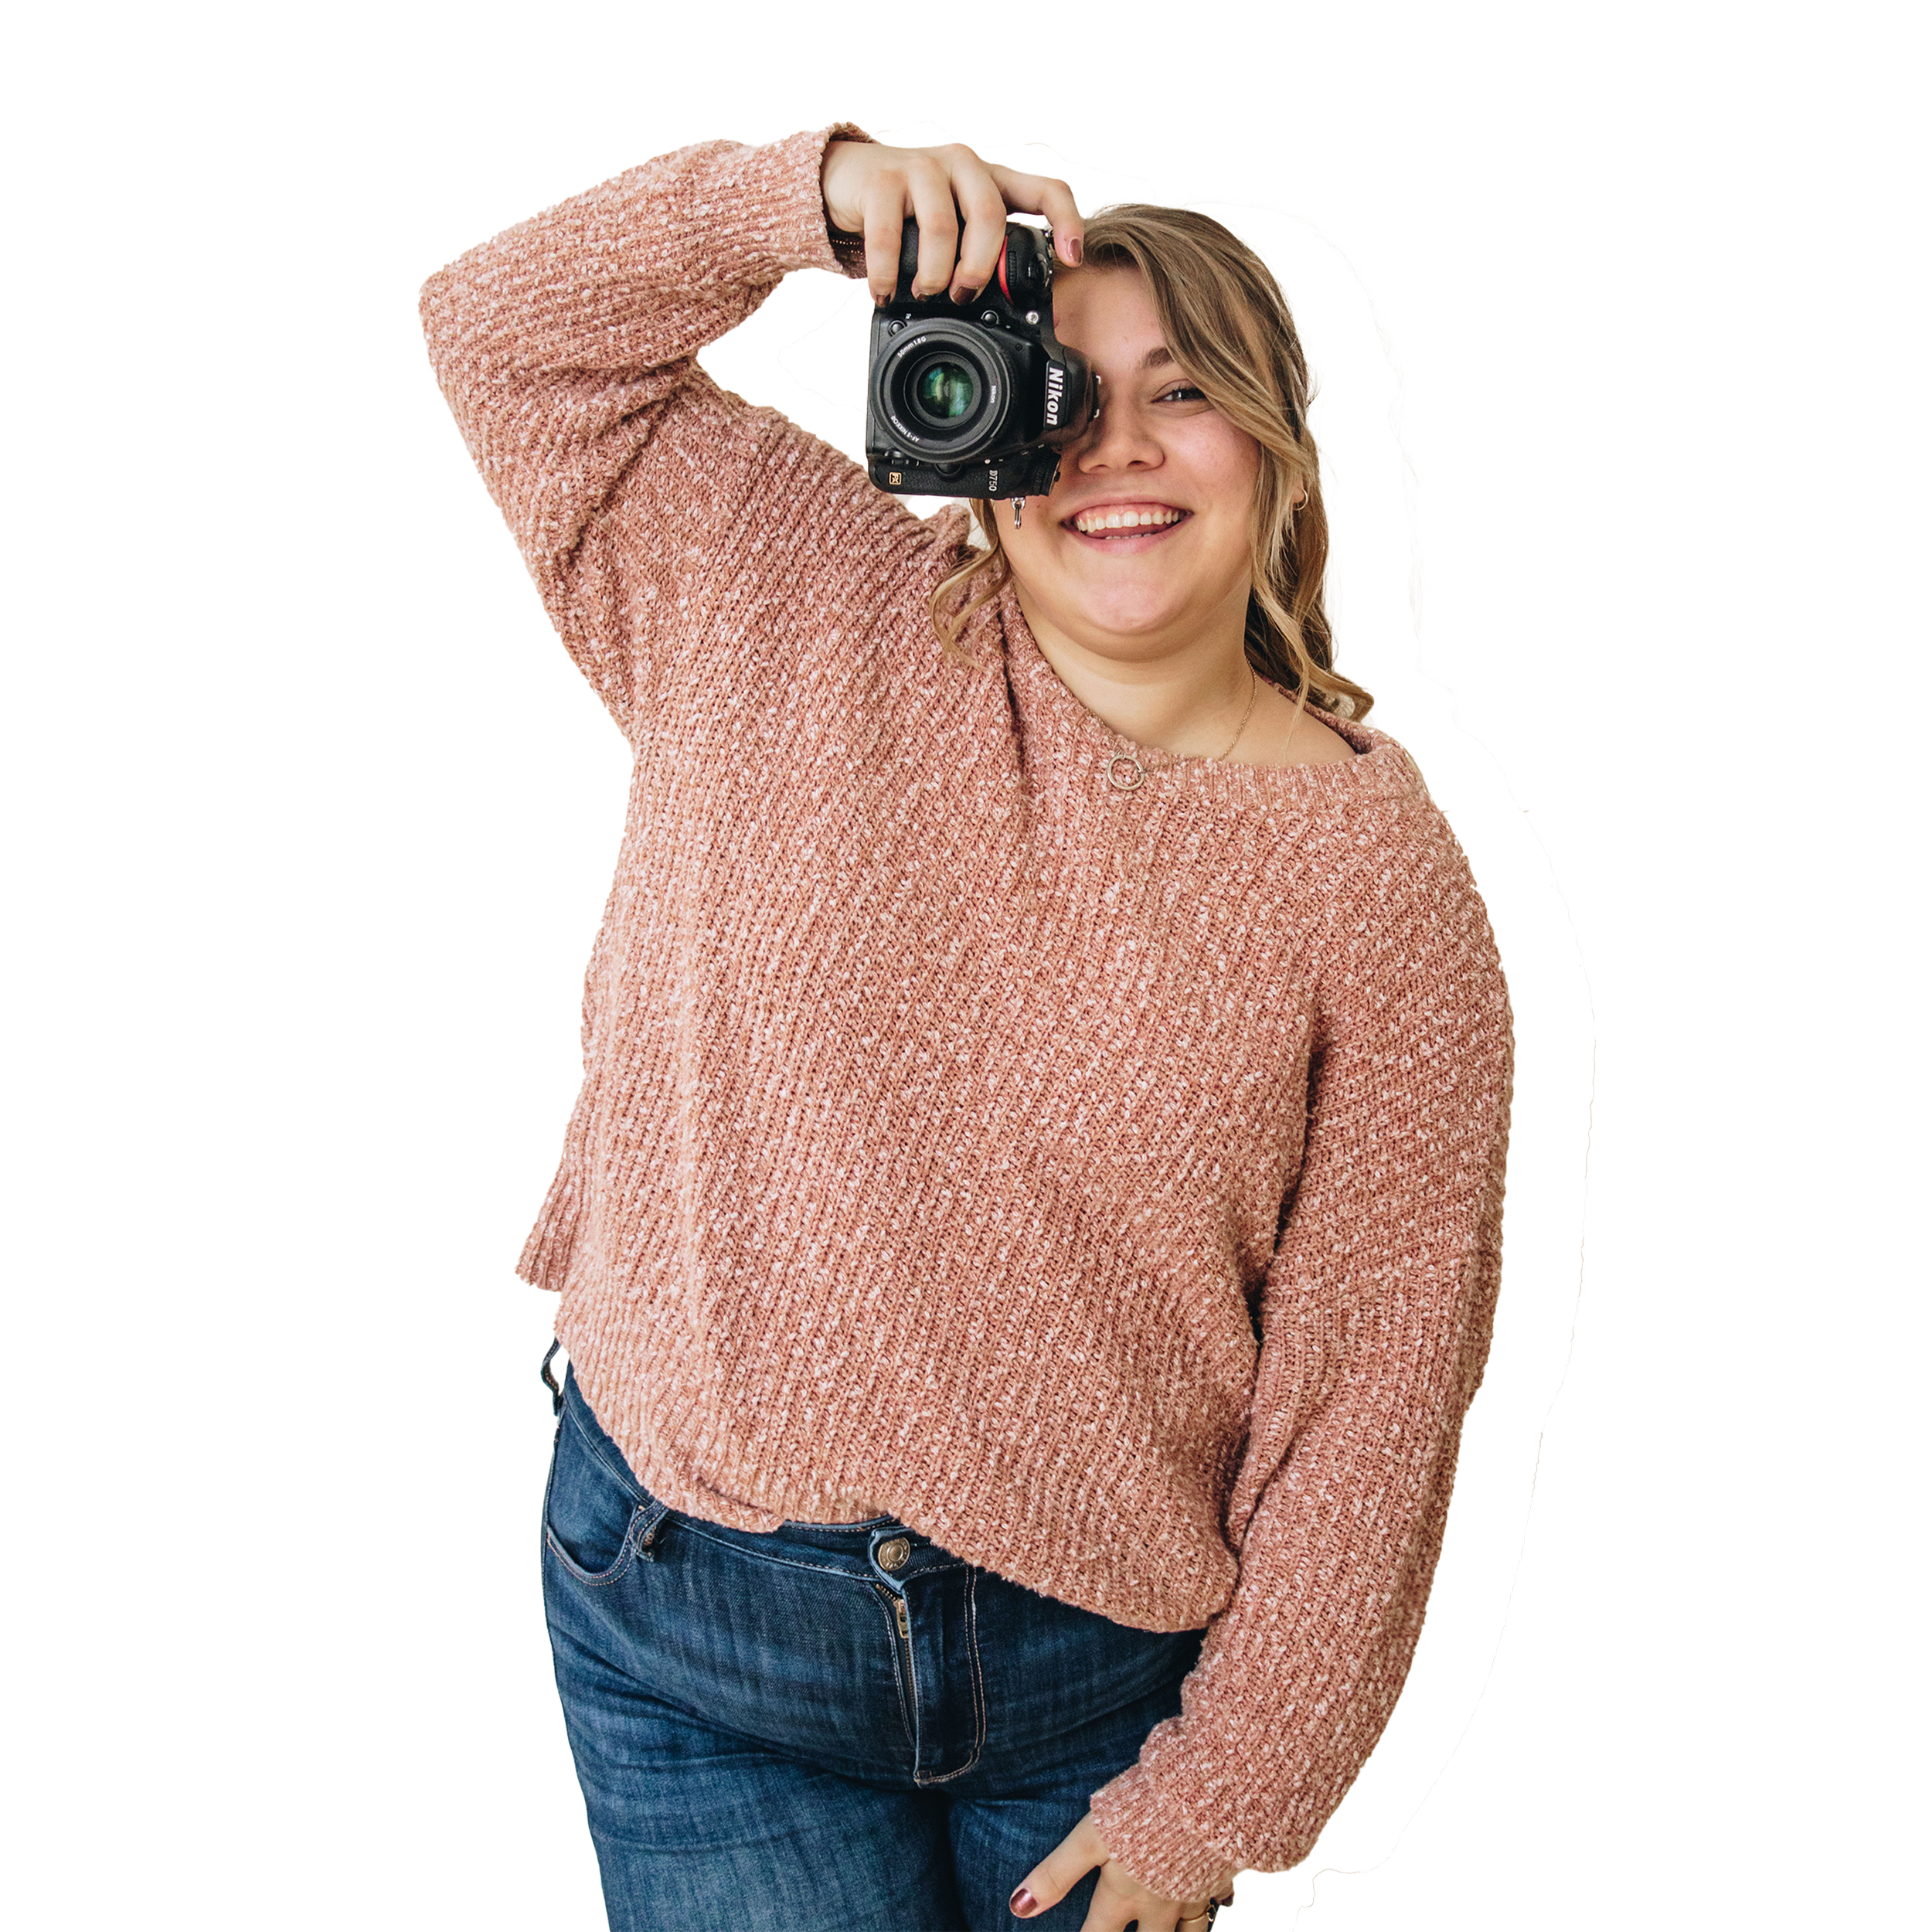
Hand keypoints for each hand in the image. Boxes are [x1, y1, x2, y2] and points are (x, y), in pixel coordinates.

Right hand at [820, 136, 1083, 310]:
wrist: (851, 179)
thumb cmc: (912, 209)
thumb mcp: (956, 223)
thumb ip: (980, 251)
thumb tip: (1007, 309)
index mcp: (990, 179)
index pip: (1045, 190)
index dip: (1065, 222)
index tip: (1071, 259)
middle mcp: (962, 166)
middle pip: (989, 216)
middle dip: (978, 268)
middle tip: (963, 295)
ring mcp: (922, 167)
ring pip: (941, 228)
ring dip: (935, 275)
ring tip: (924, 293)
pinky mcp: (882, 179)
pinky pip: (889, 236)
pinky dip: (888, 276)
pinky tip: (886, 293)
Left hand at [1008, 1810, 1234, 1931]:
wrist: (1210, 1789)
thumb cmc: (1145, 1808)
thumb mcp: (1091, 1836)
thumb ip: (1057, 1872)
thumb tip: (1018, 1906)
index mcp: (1124, 1894)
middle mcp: (1158, 1903)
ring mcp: (1192, 1891)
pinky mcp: (1220, 1871)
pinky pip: (1217, 1905)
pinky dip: (1210, 1912)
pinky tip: (1212, 1905)